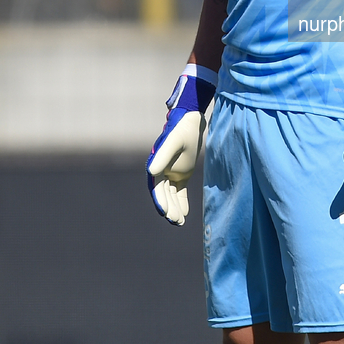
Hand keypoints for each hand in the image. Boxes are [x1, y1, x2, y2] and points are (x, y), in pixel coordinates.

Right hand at [147, 65, 216, 224]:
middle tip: (175, 221)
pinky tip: (184, 214)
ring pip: (172, 195)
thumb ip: (163, 156)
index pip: (156, 187)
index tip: (165, 213)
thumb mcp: (173, 142)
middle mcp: (162, 170)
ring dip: (175, 208)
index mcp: (156, 164)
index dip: (160, 200)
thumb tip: (151, 172)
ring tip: (179, 222)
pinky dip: (181, 202)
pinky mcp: (182, 173)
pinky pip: (180, 191)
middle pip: (163, 194)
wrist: (192, 121)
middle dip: (169, 208)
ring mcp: (171, 172)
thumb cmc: (181, 129)